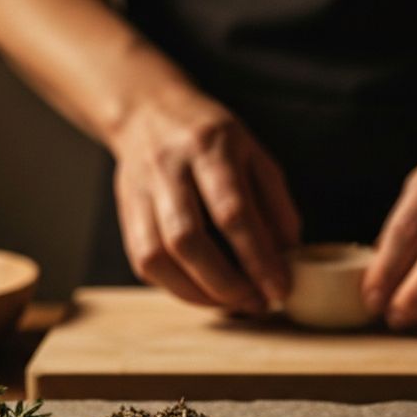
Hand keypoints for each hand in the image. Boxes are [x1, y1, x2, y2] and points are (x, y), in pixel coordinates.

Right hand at [110, 83, 299, 312]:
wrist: (147, 112)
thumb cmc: (211, 139)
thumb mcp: (254, 154)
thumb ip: (276, 204)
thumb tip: (291, 256)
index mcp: (209, 148)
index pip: (232, 211)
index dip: (257, 258)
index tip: (279, 289)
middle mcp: (168, 168)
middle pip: (187, 239)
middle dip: (226, 284)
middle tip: (255, 303)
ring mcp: (140, 191)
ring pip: (158, 256)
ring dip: (198, 293)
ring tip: (231, 304)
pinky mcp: (125, 213)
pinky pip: (144, 263)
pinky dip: (175, 287)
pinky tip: (203, 292)